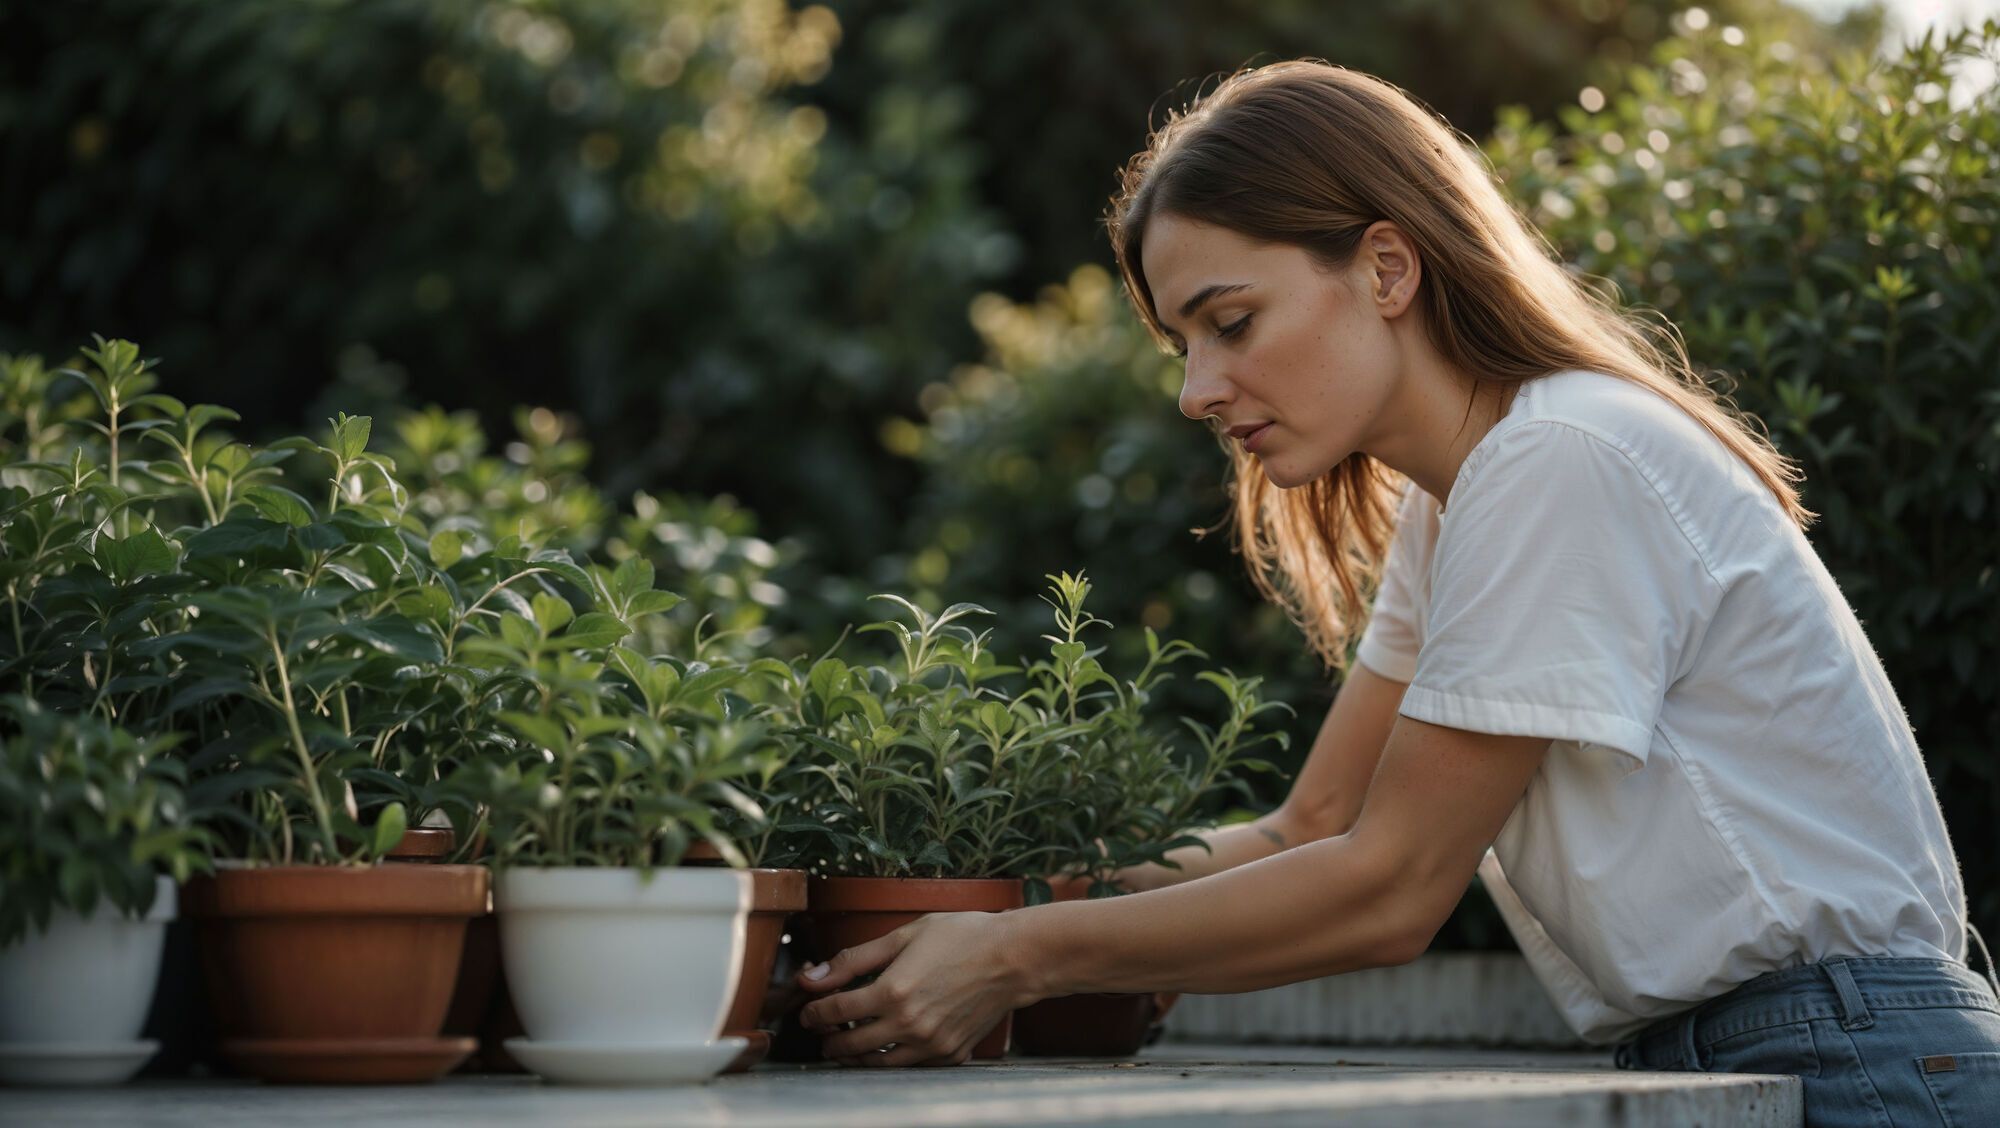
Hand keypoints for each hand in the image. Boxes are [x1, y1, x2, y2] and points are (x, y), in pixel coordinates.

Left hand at [795, 911, 1037, 1066]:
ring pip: (876, 1063)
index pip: (834, 1011)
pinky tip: (886, 1044)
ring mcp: (930, 1044)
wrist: (1014, 958)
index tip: (808, 1011)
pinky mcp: (949, 1055)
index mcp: (892, 991)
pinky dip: (890, 1058)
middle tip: (822, 1033)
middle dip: (827, 1040)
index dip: (814, 1012)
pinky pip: (908, 1065)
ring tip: (847, 1044)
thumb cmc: (963, 937)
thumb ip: (854, 958)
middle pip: (849, 1044)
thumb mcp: (904, 934)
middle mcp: (908, 1024)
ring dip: (854, 1055)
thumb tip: (813, 976)